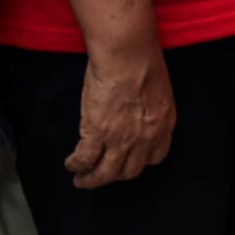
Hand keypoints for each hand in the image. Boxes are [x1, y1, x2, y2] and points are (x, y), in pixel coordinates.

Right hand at [66, 47, 178, 184]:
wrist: (127, 54)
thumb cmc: (142, 60)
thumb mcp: (157, 89)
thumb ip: (150, 107)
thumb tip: (137, 111)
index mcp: (163, 124)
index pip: (154, 157)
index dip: (139, 162)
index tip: (129, 161)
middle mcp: (145, 138)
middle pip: (130, 170)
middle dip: (116, 175)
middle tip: (104, 175)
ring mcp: (121, 139)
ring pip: (107, 173)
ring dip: (93, 180)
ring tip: (83, 180)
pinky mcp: (98, 133)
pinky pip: (85, 159)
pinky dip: (77, 165)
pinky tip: (71, 165)